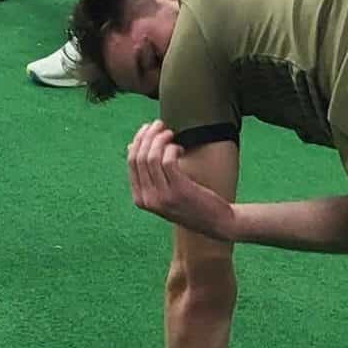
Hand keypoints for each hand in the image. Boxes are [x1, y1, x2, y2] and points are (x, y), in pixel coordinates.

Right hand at [126, 122, 235, 239]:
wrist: (216, 223)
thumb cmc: (191, 204)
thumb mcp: (163, 191)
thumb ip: (148, 173)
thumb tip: (131, 145)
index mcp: (140, 199)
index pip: (131, 163)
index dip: (138, 141)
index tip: (147, 129)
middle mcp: (148, 199)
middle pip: (139, 158)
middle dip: (148, 136)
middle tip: (159, 124)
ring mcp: (162, 196)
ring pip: (152, 157)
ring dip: (160, 139)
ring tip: (170, 133)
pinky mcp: (179, 191)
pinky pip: (168, 161)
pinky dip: (172, 149)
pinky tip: (179, 148)